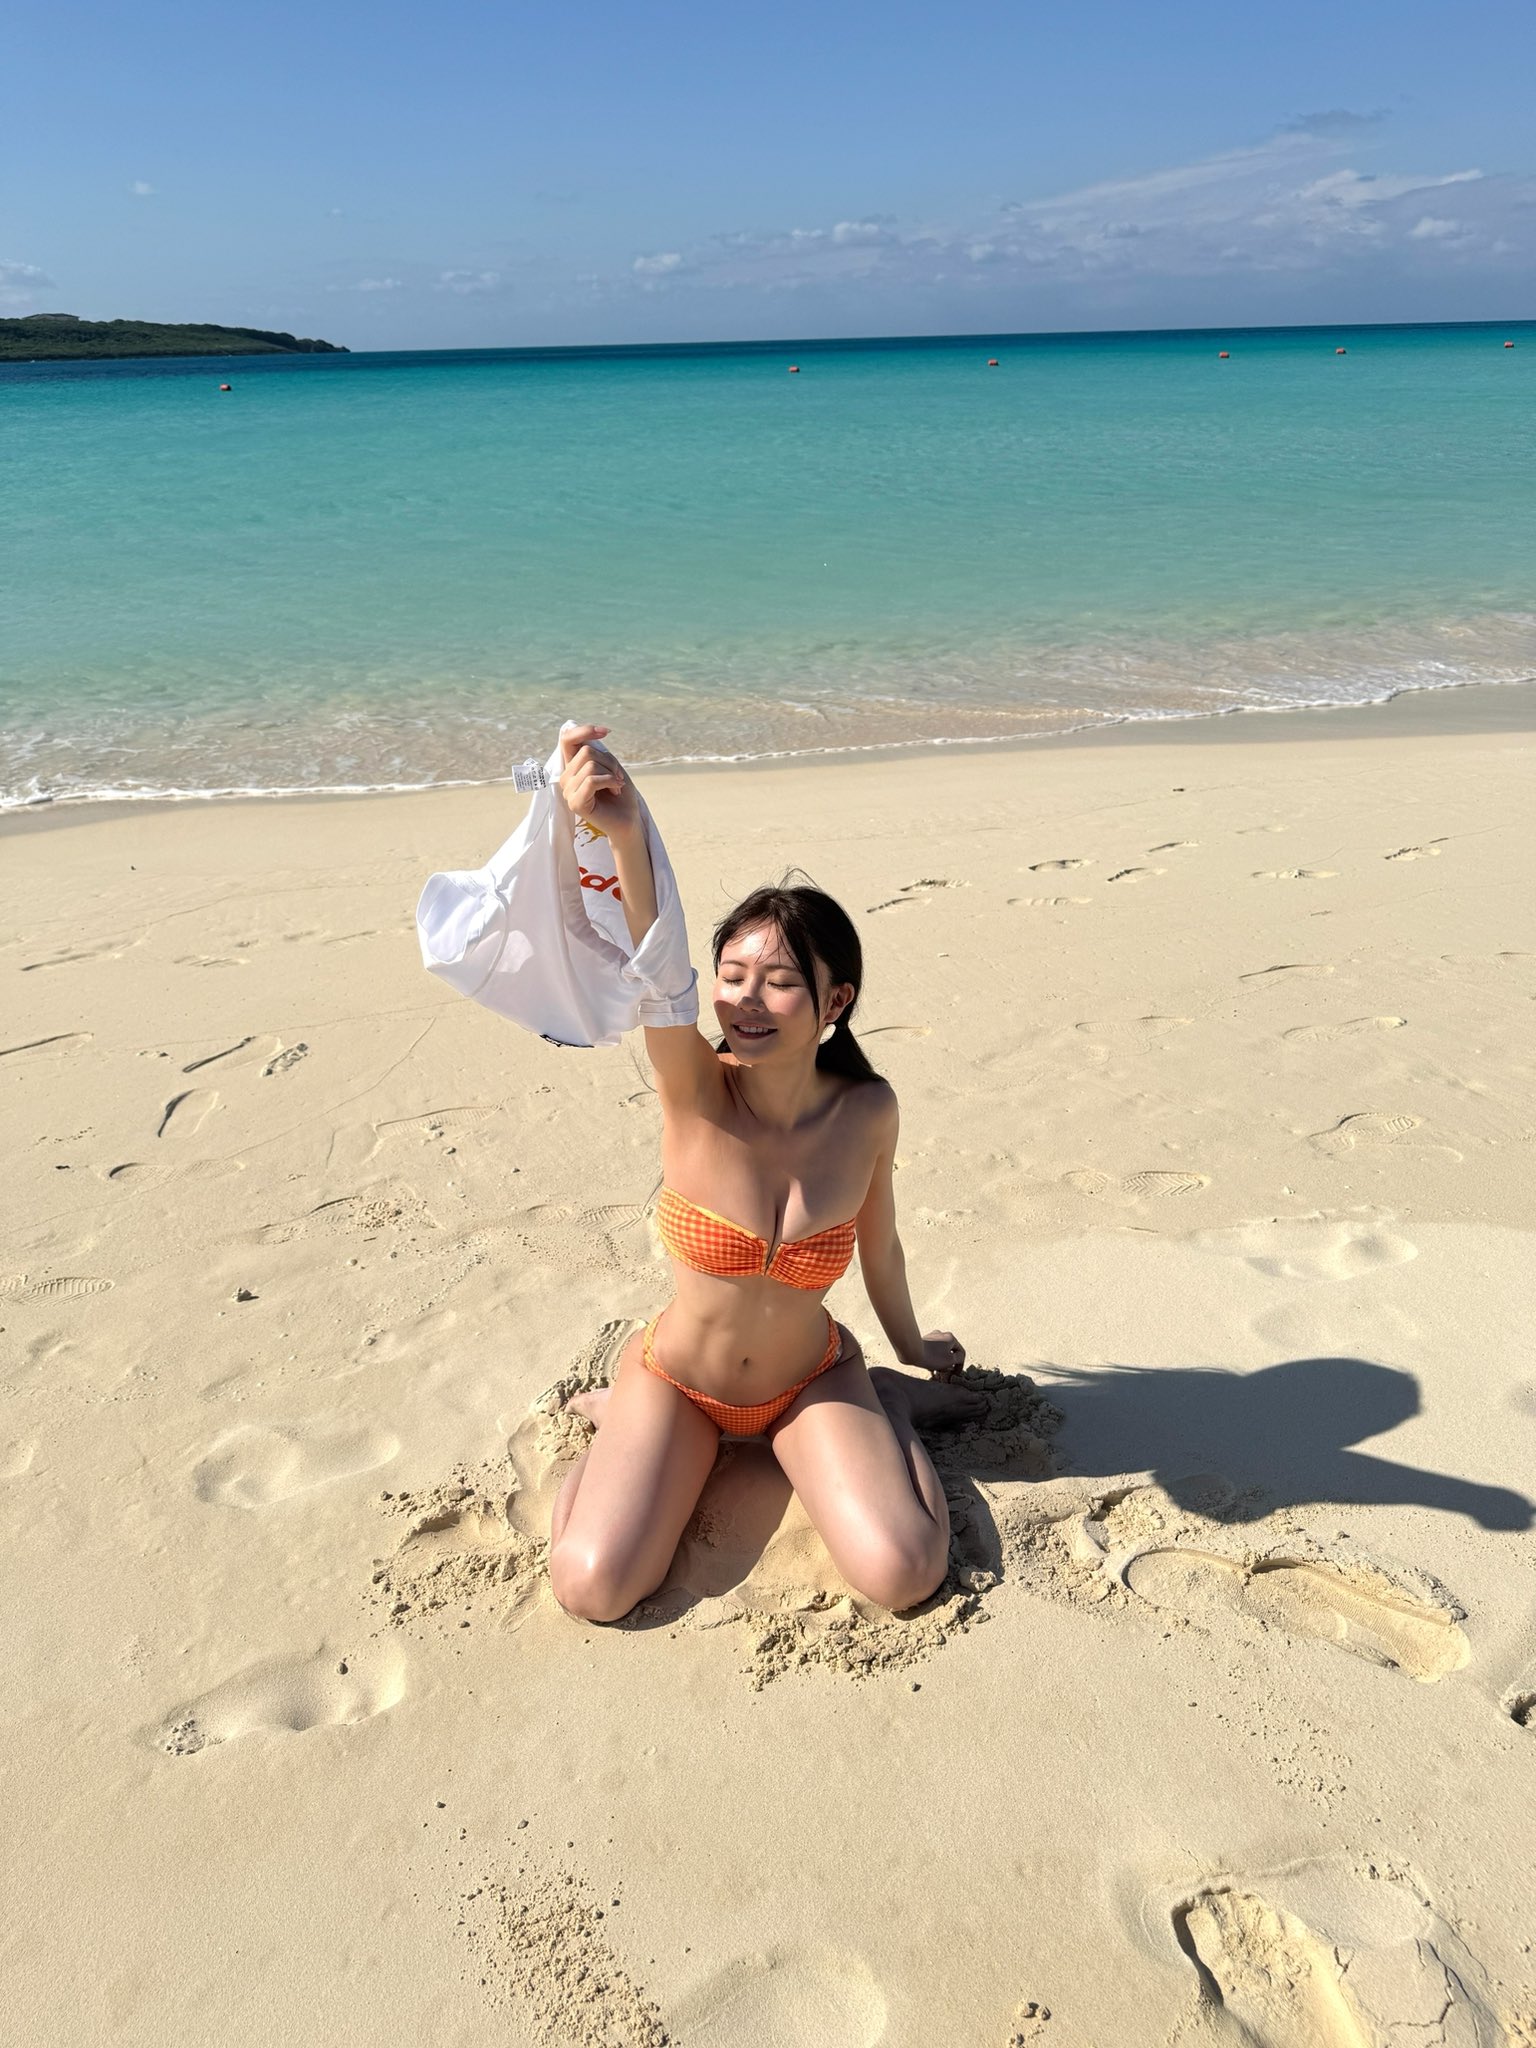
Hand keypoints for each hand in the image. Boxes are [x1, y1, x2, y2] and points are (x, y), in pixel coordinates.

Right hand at [558, 723, 640, 838]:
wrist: (629, 820)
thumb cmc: (620, 794)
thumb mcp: (610, 765)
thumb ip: (596, 752)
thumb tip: (588, 738)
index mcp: (572, 767)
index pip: (567, 740)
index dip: (584, 731)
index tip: (605, 731)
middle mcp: (566, 778)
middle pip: (586, 751)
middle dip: (609, 761)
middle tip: (617, 777)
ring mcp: (568, 791)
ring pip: (590, 765)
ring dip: (611, 773)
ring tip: (616, 786)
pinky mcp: (575, 803)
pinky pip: (592, 780)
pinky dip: (609, 782)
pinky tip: (616, 790)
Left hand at [913, 1330, 965, 1381]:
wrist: (912, 1351)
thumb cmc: (932, 1356)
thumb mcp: (950, 1360)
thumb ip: (959, 1358)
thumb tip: (958, 1358)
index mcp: (950, 1337)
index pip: (960, 1352)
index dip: (960, 1365)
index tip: (955, 1374)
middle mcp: (942, 1334)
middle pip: (950, 1351)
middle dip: (949, 1363)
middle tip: (946, 1372)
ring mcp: (931, 1337)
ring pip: (940, 1351)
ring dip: (941, 1361)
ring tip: (937, 1371)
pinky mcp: (923, 1341)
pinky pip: (932, 1351)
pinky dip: (933, 1358)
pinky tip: (929, 1367)